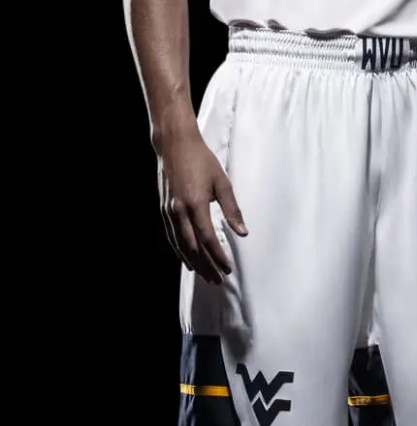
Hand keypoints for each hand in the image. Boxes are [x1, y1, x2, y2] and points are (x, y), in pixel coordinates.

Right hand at [157, 128, 247, 283]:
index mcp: (196, 204)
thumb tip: (243, 233)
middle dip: (206, 266)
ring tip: (205, 275)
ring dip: (193, 262)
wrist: (174, 144)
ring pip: (180, 245)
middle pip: (193, 248)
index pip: (208, 238)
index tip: (228, 269)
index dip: (218, 256)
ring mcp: (169, 211)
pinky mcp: (164, 209)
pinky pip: (172, 236)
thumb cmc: (202, 160)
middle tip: (217, 280)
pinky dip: (180, 251)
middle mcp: (180, 211)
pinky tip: (188, 259)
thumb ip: (232, 209)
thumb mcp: (222, 182)